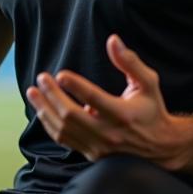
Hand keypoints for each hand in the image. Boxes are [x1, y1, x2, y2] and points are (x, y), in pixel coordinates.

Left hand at [26, 35, 188, 167]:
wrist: (159, 147)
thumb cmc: (152, 109)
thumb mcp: (148, 82)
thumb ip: (130, 62)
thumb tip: (113, 40)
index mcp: (123, 114)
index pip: (94, 99)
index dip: (75, 86)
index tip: (60, 74)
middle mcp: (109, 133)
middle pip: (72, 115)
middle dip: (52, 95)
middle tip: (41, 78)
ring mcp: (98, 146)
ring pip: (63, 129)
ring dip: (45, 109)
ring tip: (33, 92)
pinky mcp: (91, 153)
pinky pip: (64, 140)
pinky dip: (50, 124)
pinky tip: (42, 110)